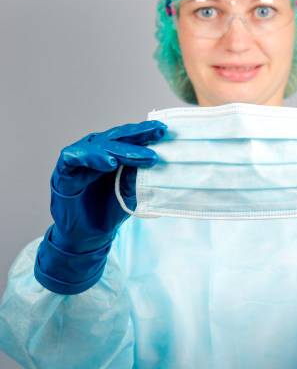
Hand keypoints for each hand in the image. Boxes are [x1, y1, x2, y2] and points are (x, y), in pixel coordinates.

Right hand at [49, 121, 167, 251]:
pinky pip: (73, 158)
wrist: (87, 238)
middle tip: (156, 134)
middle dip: (137, 135)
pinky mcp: (63, 173)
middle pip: (115, 137)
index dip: (144, 133)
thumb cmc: (107, 213)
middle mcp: (94, 153)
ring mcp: (78, 161)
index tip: (163, 130)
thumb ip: (137, 178)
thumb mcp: (129, 195)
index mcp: (111, 155)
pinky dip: (91, 157)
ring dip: (119, 149)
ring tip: (139, 156)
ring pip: (97, 145)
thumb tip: (153, 160)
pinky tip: (109, 162)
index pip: (128, 139)